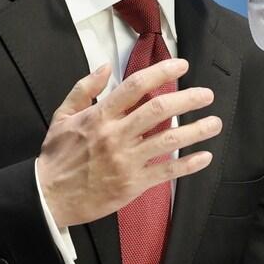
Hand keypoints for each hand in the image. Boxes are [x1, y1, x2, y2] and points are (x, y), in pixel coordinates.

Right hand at [36, 58, 219, 226]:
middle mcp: (116, 135)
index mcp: (99, 116)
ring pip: (169, 141)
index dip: (162, 72)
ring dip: (196, 130)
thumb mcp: (62, 117)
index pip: (136, 86)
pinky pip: (166, 171)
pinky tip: (205, 157)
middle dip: (188, 99)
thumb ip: (83, 89)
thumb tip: (105, 66)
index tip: (182, 66)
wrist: (48, 197)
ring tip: (215, 123)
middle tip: (207, 94)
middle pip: (159, 110)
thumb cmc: (57, 156)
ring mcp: (127, 160)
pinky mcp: (133, 184)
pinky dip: (188, 164)